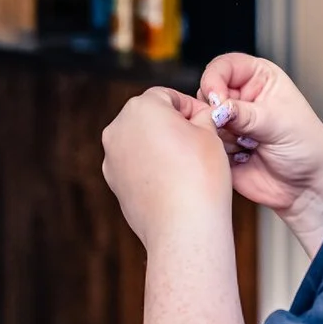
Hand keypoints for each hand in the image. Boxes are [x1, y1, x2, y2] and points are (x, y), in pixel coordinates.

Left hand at [102, 88, 233, 243]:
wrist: (183, 227)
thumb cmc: (200, 177)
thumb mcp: (210, 133)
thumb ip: (202, 115)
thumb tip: (199, 115)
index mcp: (141, 107)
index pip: (168, 96)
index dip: (192, 108)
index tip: (208, 122)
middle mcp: (118, 128)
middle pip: (150, 117)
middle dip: (173, 125)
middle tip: (200, 141)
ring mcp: (112, 157)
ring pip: (141, 142)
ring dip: (161, 146)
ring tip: (188, 164)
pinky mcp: (113, 182)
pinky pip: (135, 165)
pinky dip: (151, 167)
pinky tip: (173, 181)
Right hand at [195, 53, 322, 216]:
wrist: (306, 187)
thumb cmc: (307, 147)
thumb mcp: (279, 123)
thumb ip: (245, 114)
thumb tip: (216, 108)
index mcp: (259, 78)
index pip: (224, 66)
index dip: (215, 80)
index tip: (217, 100)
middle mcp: (241, 97)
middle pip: (207, 92)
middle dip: (215, 112)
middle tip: (235, 129)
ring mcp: (230, 122)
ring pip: (202, 120)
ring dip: (220, 135)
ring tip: (248, 146)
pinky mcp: (222, 146)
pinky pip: (204, 144)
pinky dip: (217, 151)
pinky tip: (243, 158)